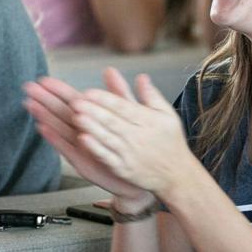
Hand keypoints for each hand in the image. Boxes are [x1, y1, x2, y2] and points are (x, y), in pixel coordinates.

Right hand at [23, 72, 153, 207]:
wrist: (143, 177)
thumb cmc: (134, 147)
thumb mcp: (130, 115)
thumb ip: (118, 94)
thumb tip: (110, 70)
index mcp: (94, 118)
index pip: (72, 100)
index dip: (58, 89)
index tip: (43, 79)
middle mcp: (83, 132)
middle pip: (60, 112)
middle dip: (44, 99)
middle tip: (28, 88)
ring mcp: (80, 147)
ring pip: (59, 128)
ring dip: (44, 116)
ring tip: (31, 105)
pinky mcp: (82, 163)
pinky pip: (66, 148)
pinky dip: (55, 139)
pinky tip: (43, 129)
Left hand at [68, 69, 198, 198]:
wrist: (177, 175)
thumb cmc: (170, 141)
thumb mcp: (167, 115)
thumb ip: (151, 96)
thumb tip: (141, 76)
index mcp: (147, 120)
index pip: (123, 107)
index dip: (105, 99)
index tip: (88, 92)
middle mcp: (138, 136)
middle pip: (112, 121)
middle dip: (93, 110)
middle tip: (75, 101)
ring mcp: (130, 153)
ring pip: (107, 138)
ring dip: (91, 127)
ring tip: (75, 117)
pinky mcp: (124, 169)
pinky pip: (107, 157)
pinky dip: (95, 149)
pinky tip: (82, 140)